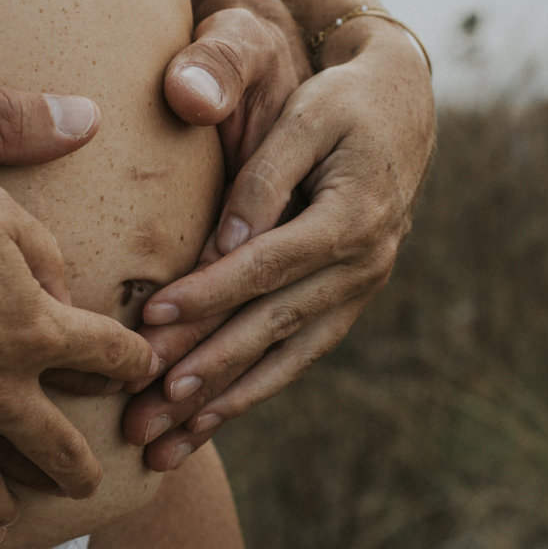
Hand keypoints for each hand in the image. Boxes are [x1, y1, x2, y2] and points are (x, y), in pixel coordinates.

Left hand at [131, 20, 434, 467]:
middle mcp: (363, 266)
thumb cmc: (340, 102)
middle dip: (204, 372)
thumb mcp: (306, 115)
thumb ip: (263, 174)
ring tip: (162, 446)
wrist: (402, 107)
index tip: (151, 319)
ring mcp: (357, 292)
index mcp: (353, 217)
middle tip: (145, 410)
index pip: (269, 264)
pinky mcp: (342, 304)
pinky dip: (248, 393)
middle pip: (271, 327)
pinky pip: (293, 359)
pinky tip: (202, 427)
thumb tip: (224, 238)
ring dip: (220, 404)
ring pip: (282, 358)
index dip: (210, 293)